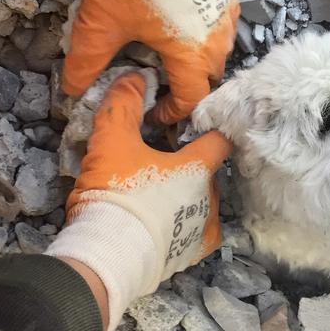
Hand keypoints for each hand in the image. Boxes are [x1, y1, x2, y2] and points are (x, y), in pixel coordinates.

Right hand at [46, 72, 231, 330]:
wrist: (110, 254)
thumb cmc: (118, 194)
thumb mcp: (112, 142)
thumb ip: (122, 106)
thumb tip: (134, 76)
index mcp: (198, 167)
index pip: (220, 140)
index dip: (211, 129)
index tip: (197, 127)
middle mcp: (210, 196)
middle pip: (208, 173)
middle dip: (190, 167)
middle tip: (162, 165)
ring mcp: (205, 227)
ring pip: (204, 203)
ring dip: (188, 197)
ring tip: (160, 197)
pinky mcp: (193, 254)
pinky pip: (198, 234)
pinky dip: (188, 226)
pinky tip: (171, 224)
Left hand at [62, 0, 239, 125]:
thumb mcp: (102, 23)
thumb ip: (87, 62)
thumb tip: (74, 89)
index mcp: (192, 57)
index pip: (191, 100)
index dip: (172, 113)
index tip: (154, 112)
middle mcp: (217, 43)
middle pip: (208, 79)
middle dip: (187, 88)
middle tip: (163, 83)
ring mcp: (227, 18)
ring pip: (218, 53)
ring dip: (199, 61)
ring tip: (174, 52)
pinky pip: (223, 27)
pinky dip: (208, 34)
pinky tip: (187, 22)